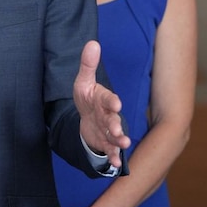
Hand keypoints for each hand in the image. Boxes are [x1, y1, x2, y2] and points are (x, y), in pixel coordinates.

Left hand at [73, 40, 130, 166]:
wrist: (88, 118)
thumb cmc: (88, 98)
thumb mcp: (83, 81)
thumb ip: (88, 65)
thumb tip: (92, 43)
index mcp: (103, 99)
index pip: (108, 99)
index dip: (112, 101)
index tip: (117, 104)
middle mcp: (108, 115)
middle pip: (113, 119)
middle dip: (116, 125)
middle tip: (119, 130)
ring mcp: (108, 130)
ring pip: (115, 135)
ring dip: (119, 140)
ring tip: (123, 144)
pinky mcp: (105, 143)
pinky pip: (110, 150)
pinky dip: (114, 157)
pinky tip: (117, 163)